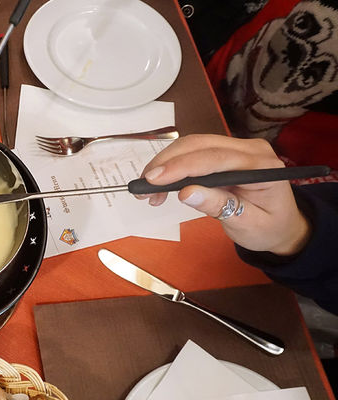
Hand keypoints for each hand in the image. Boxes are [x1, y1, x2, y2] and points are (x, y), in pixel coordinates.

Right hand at [138, 134, 310, 255]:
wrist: (282, 224)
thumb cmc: (269, 227)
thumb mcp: (248, 225)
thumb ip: (220, 207)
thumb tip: (186, 193)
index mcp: (262, 166)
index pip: (215, 158)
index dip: (181, 167)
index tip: (154, 180)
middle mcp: (249, 149)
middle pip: (198, 145)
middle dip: (166, 164)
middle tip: (142, 188)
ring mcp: (237, 147)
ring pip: (191, 145)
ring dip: (164, 164)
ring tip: (147, 191)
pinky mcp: (224, 152)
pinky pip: (192, 152)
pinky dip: (171, 166)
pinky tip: (159, 185)